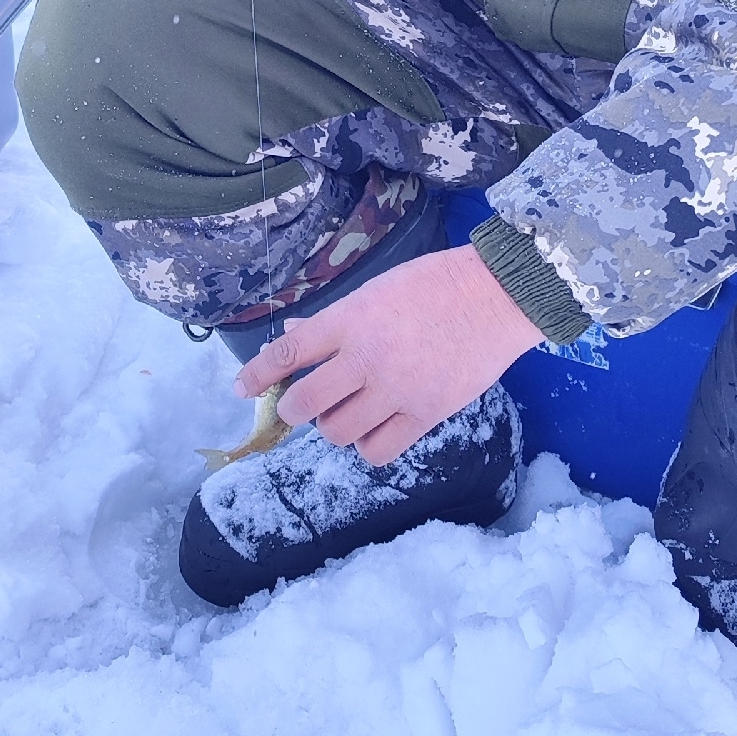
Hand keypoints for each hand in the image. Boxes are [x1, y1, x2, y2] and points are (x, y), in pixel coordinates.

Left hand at [236, 245, 544, 466]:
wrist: (496, 296)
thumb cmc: (435, 286)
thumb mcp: (376, 290)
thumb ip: (334, 321)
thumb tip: (293, 337)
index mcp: (351, 319)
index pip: (289, 352)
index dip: (257, 374)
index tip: (240, 387)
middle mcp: (367, 357)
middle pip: (306, 404)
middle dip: (293, 408)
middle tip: (300, 404)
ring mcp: (396, 389)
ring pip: (338, 432)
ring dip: (333, 426)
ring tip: (347, 411)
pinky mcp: (425, 413)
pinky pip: (378, 450)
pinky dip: (367, 444)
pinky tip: (374, 428)